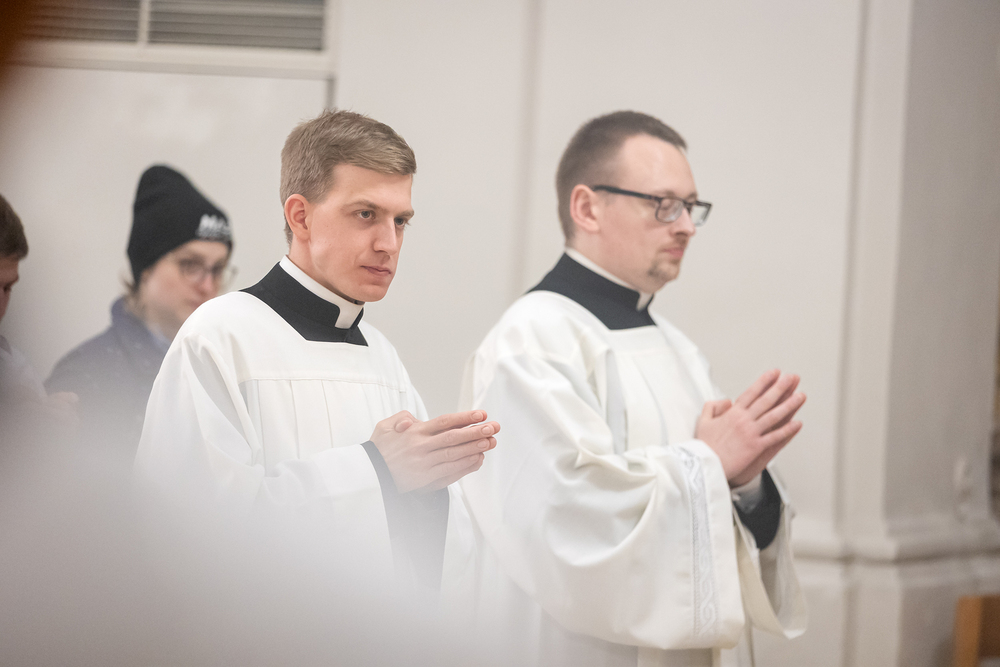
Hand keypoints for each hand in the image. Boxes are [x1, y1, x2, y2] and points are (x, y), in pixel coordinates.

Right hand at [370, 410, 499, 492]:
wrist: (369, 475)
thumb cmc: (379, 449)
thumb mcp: (385, 426)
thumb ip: (402, 418)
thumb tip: (414, 419)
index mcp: (414, 432)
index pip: (444, 422)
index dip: (464, 418)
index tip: (481, 415)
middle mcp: (421, 447)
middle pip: (454, 438)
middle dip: (476, 432)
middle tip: (494, 427)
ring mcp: (424, 464)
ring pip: (454, 455)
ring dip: (475, 448)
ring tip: (491, 442)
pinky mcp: (425, 479)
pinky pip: (450, 471)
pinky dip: (465, 466)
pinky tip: (478, 459)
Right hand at [695, 369, 804, 486]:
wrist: (704, 464)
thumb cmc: (704, 446)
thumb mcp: (704, 421)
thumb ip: (713, 407)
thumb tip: (726, 400)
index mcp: (732, 413)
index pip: (751, 392)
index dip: (764, 381)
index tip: (774, 373)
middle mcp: (743, 420)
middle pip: (766, 400)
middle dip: (780, 387)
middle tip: (791, 378)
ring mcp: (750, 432)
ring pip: (774, 415)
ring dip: (789, 405)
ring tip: (800, 396)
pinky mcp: (755, 446)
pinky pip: (775, 436)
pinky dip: (787, 430)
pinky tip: (797, 424)